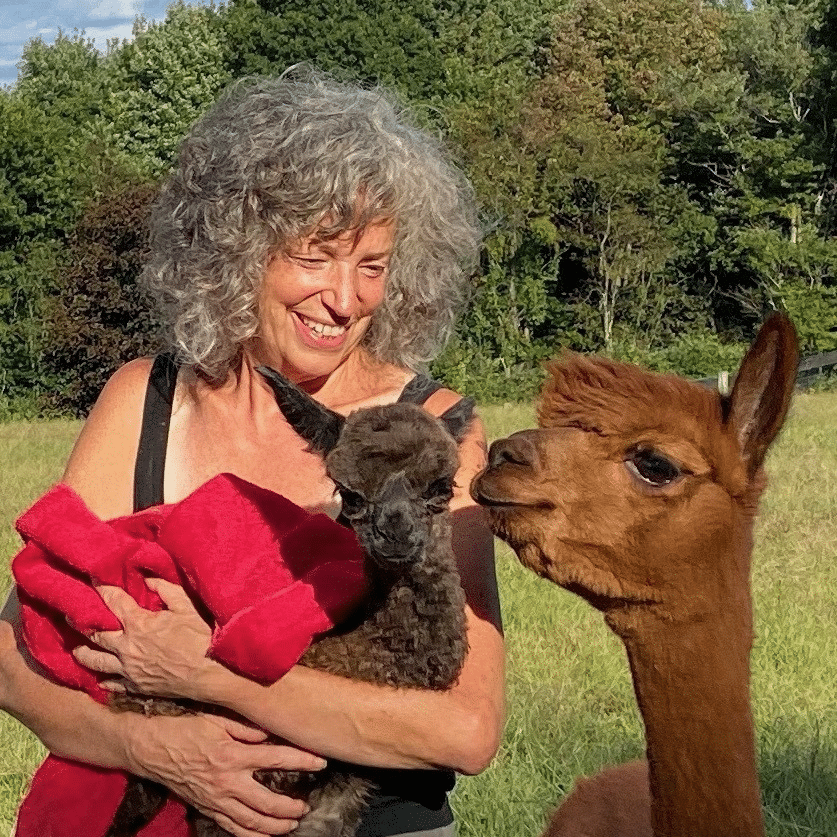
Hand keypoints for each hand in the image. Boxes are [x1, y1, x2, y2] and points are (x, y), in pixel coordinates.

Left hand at [73, 578, 216, 699]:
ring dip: (84, 654)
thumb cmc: (200, 638)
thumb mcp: (186, 607)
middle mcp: (127, 647)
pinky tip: (100, 678)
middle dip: (81, 623)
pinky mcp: (135, 686)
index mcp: (139, 625)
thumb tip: (148, 579)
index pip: (114, 602)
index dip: (103, 590)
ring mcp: (128, 670)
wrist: (209, 674)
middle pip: (96, 635)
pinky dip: (103, 680)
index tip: (93, 581)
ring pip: (96, 662)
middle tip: (71, 616)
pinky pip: (111, 684)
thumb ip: (166, 590)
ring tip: (76, 650)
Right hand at [127, 711, 325, 836]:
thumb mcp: (218, 719)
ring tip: (291, 826)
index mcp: (233, 755)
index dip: (301, 761)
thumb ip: (247, 727)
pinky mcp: (207, 809)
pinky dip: (250, 836)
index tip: (321, 762)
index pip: (276, 759)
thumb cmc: (185, 730)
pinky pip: (231, 828)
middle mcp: (227, 782)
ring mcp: (216, 800)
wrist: (152, 750)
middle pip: (266, 802)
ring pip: (250, 822)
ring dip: (274, 827)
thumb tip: (271, 731)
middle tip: (305, 808)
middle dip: (289, 808)